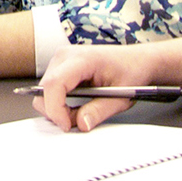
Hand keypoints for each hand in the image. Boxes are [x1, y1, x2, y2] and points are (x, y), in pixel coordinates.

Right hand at [34, 45, 159, 131]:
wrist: (137, 60)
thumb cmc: (132, 70)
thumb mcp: (121, 97)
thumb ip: (99, 111)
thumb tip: (81, 124)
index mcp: (82, 58)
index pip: (55, 83)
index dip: (56, 108)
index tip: (67, 125)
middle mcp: (66, 55)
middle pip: (45, 89)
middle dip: (57, 112)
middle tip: (78, 121)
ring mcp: (60, 60)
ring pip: (44, 91)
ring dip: (58, 108)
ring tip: (81, 111)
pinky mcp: (60, 67)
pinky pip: (49, 89)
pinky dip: (59, 103)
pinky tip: (77, 104)